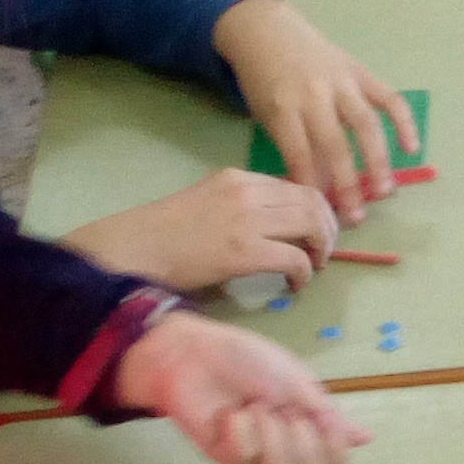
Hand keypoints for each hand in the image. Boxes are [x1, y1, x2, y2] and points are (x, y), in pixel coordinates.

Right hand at [65, 168, 337, 295]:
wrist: (135, 249)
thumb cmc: (165, 233)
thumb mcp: (208, 202)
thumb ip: (243, 206)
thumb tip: (280, 226)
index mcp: (238, 178)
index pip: (296, 186)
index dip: (318, 210)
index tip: (320, 230)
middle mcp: (247, 192)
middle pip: (313, 201)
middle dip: (328, 229)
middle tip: (324, 252)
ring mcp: (247, 220)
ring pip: (312, 225)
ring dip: (321, 249)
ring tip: (314, 266)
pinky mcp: (245, 251)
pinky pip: (296, 258)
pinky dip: (304, 274)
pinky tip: (294, 285)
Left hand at [113, 313, 369, 463]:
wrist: (194, 354)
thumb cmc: (246, 359)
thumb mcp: (297, 381)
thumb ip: (329, 415)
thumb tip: (368, 438)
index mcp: (307, 423)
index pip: (335, 462)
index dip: (335, 449)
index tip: (322, 421)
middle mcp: (286, 443)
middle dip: (302, 438)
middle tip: (285, 411)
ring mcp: (256, 453)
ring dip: (271, 433)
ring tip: (254, 408)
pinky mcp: (227, 456)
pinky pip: (247, 457)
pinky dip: (242, 431)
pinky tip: (231, 414)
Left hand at [212, 0, 415, 217]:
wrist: (266, 30)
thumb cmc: (264, 81)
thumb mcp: (266, 114)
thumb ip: (292, 145)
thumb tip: (320, 187)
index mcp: (283, 107)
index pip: (300, 155)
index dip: (313, 188)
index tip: (323, 216)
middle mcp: (314, 93)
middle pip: (335, 145)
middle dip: (348, 185)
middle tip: (358, 217)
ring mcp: (341, 81)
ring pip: (365, 124)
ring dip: (379, 160)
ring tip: (386, 191)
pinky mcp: (360, 71)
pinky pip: (388, 97)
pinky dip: (403, 122)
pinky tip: (411, 148)